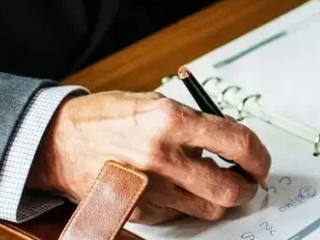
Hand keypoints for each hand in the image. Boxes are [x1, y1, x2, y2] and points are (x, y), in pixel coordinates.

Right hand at [27, 91, 270, 224]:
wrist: (58, 141)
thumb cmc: (108, 118)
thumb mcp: (157, 104)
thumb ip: (196, 124)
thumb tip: (232, 143)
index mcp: (172, 120)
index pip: (238, 143)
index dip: (259, 155)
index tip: (261, 160)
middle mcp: (163, 157)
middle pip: (228, 189)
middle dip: (247, 187)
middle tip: (249, 179)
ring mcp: (150, 188)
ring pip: (207, 208)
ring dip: (219, 199)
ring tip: (215, 183)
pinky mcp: (137, 210)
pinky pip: (178, 215)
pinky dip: (187, 204)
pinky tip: (179, 187)